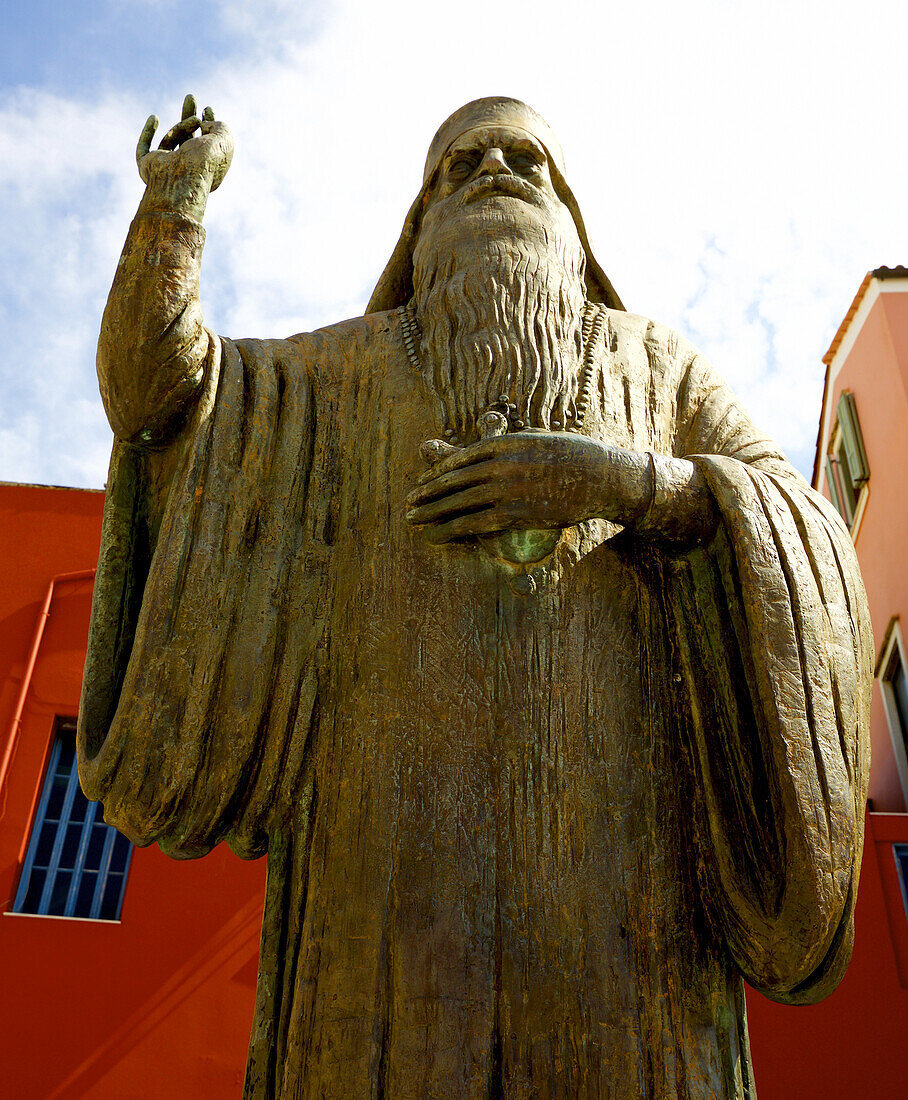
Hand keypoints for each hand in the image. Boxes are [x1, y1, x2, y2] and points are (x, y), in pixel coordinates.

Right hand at [136, 94, 233, 220]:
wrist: (182, 180)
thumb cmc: (206, 162)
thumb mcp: (224, 140)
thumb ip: (220, 127)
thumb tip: (203, 122)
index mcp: (206, 171)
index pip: (206, 147)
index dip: (208, 126)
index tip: (208, 109)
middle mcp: (186, 171)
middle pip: (187, 139)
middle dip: (190, 116)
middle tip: (191, 97)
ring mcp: (166, 168)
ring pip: (172, 139)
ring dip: (183, 125)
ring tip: (194, 120)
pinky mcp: (147, 167)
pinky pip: (144, 147)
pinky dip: (148, 131)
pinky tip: (155, 118)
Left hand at [406, 430, 652, 543]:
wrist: (603, 476)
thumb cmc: (574, 457)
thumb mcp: (538, 441)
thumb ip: (511, 446)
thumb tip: (489, 450)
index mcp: (506, 442)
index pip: (461, 458)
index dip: (438, 471)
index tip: (422, 481)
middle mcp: (502, 462)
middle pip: (454, 479)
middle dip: (427, 492)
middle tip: (408, 503)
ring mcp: (508, 487)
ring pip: (459, 501)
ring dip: (432, 511)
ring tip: (412, 519)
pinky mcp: (517, 512)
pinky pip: (476, 522)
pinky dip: (452, 529)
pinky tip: (436, 535)